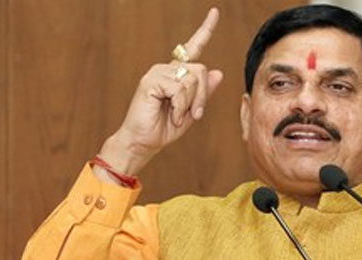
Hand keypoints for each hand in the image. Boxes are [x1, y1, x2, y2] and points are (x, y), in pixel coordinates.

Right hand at [99, 8, 223, 175]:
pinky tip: (172, 114)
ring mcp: (157, 73)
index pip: (193, 49)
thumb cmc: (163, 129)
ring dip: (191, 104)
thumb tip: (219, 72)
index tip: (215, 12)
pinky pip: (180, 88)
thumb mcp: (191, 112)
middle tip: (194, 115)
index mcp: (176, 74)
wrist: (142, 143)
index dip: (205, 30)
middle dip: (203, 96)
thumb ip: (203, 93)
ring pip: (192, 79)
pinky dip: (181, 106)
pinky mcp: (151, 81)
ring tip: (178, 116)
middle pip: (201, 70)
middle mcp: (166, 69)